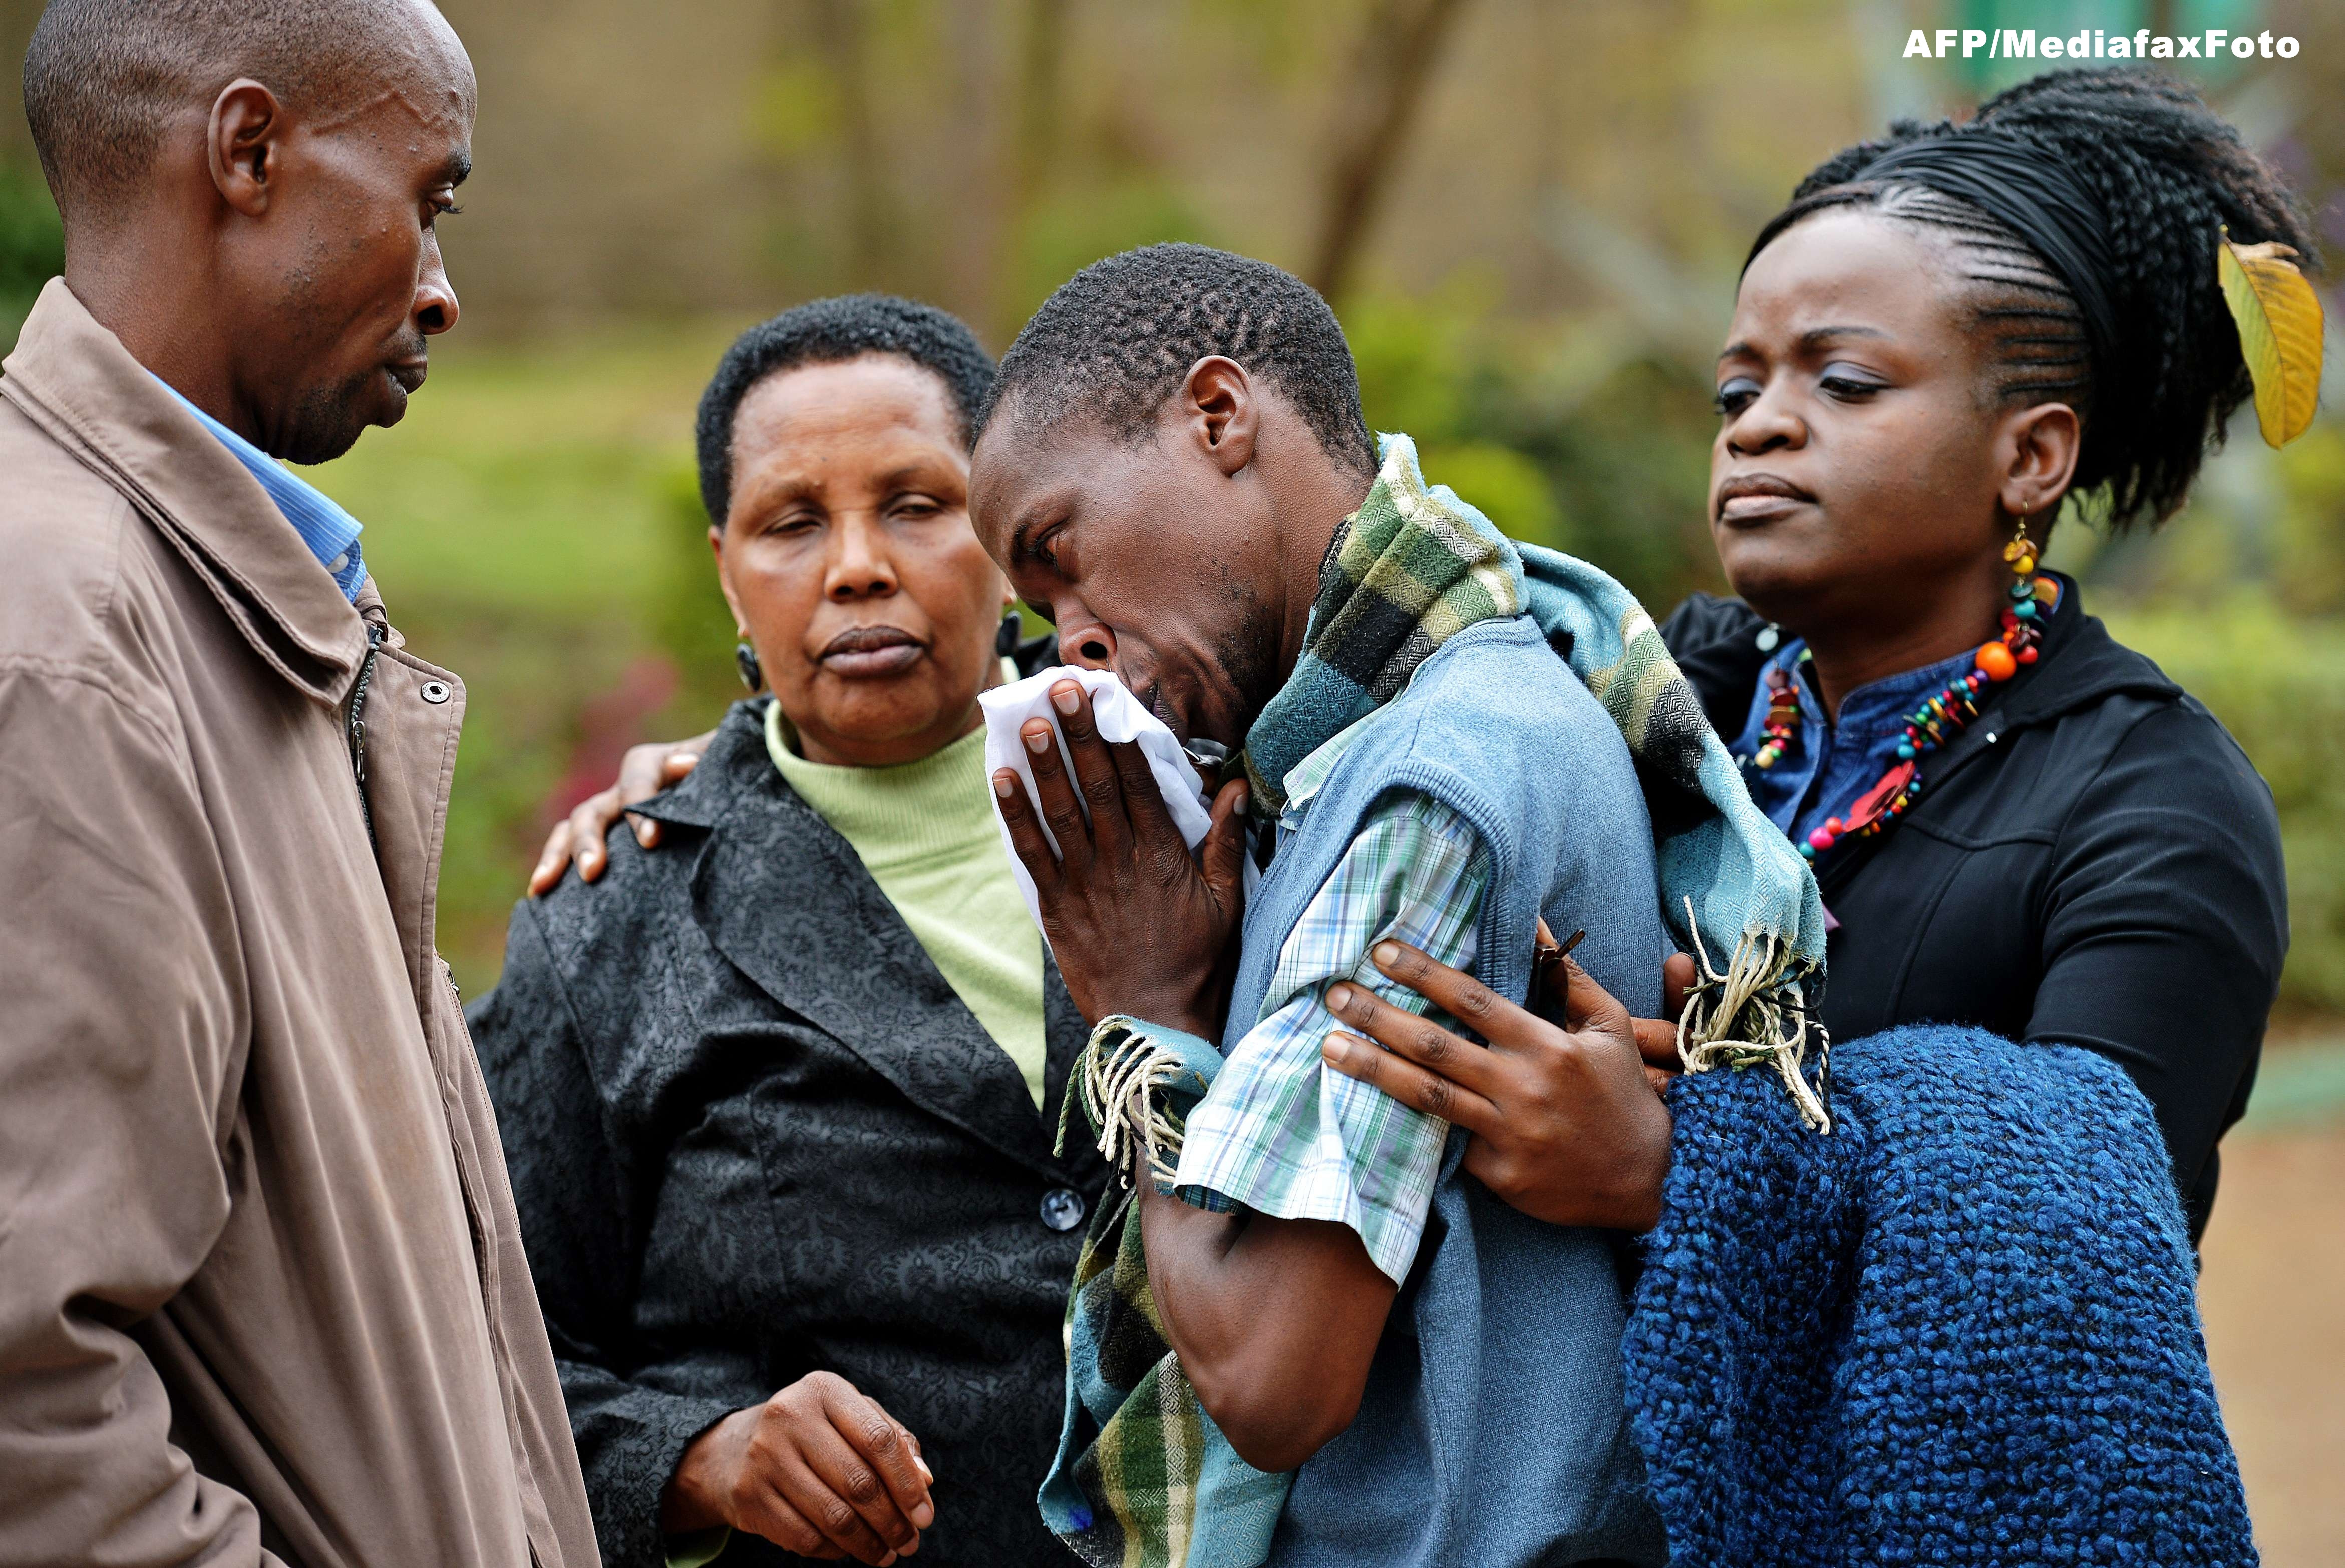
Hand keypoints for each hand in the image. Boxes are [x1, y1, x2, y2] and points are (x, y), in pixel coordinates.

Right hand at [528, 730, 714, 894]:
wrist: (726, 786)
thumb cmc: (731, 776)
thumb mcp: (728, 765)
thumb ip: (715, 760)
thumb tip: (688, 764)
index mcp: (653, 765)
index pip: (638, 780)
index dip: (641, 807)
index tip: (651, 840)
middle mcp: (623, 791)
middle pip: (594, 810)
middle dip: (589, 841)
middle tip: (593, 872)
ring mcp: (610, 817)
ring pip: (572, 830)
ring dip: (557, 856)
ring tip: (544, 886)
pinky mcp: (607, 842)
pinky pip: (569, 851)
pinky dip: (553, 869)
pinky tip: (538, 896)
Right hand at [661, 1371, 933, 1564]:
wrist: (732, 1450)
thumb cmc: (812, 1433)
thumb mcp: (849, 1418)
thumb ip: (893, 1439)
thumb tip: (925, 1480)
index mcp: (824, 1390)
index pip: (879, 1439)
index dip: (908, 1483)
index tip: (925, 1515)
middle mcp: (789, 1417)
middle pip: (859, 1483)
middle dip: (893, 1521)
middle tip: (910, 1542)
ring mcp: (765, 1457)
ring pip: (834, 1517)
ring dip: (868, 1544)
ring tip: (887, 1554)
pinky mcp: (748, 1497)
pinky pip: (804, 1538)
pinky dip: (834, 1551)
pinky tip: (849, 1550)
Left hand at [991, 679, 1248, 1034]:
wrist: (1155, 1022)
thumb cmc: (1199, 962)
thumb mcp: (1229, 903)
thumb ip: (1230, 843)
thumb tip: (1236, 788)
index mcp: (1164, 855)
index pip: (1138, 782)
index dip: (1119, 735)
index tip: (1106, 697)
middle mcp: (1121, 861)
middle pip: (1096, 785)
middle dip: (1077, 734)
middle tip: (1062, 689)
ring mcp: (1085, 883)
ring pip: (1060, 812)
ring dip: (1044, 765)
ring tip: (1031, 722)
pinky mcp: (1058, 906)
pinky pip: (1032, 853)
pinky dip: (1016, 816)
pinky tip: (1002, 780)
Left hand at [1318, 941, 1696, 1232]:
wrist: (1651, 1179)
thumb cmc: (1624, 1094)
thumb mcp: (1610, 1027)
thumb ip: (1568, 976)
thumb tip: (1535, 920)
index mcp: (1547, 1046)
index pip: (1472, 1000)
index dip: (1424, 973)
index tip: (1381, 952)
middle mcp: (1522, 1088)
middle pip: (1435, 1047)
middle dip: (1379, 1017)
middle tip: (1335, 994)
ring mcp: (1508, 1135)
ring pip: (1428, 1097)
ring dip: (1372, 1069)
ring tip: (1328, 1047)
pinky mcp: (1498, 1174)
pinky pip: (1447, 1143)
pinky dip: (1409, 1123)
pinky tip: (1365, 1105)